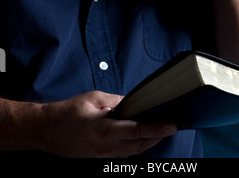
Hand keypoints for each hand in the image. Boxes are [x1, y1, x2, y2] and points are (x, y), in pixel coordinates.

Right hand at [39, 91, 176, 157]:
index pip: (136, 130)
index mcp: (104, 130)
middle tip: (169, 126)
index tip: (170, 125)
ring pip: (133, 153)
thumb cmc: (69, 112)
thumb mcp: (93, 99)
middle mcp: (106, 147)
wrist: (48, 130)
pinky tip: (141, 139)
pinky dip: (136, 147)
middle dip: (157, 137)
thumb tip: (133, 102)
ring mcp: (103, 156)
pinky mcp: (100, 159)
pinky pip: (123, 155)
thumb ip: (116, 101)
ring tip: (160, 131)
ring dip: (148, 143)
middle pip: (139, 145)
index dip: (156, 128)